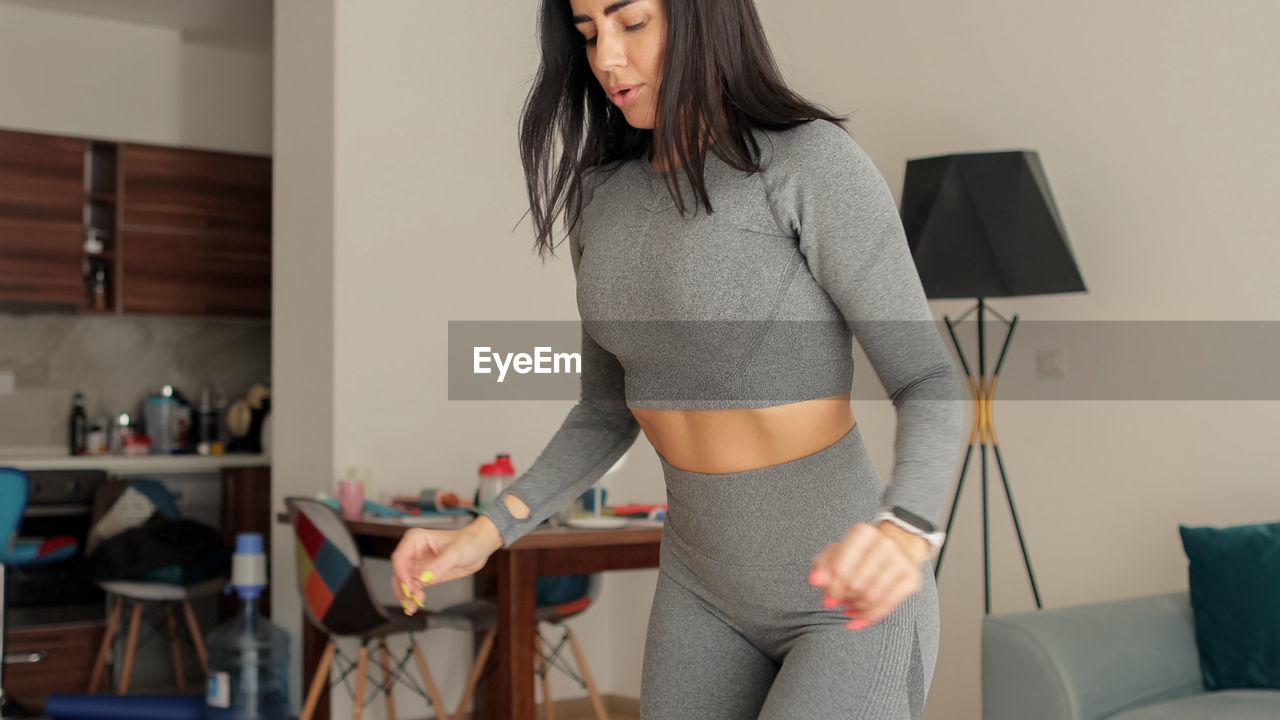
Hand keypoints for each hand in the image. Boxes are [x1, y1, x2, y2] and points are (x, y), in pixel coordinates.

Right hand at [390, 516, 502, 614]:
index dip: (402, 574)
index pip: (400, 558)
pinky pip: (412, 587)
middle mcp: (413, 551)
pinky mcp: (423, 575)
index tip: (411, 588)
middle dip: (403, 588)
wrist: (478, 548)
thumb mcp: (456, 553)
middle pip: (399, 572)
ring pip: (402, 582)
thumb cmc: (468, 542)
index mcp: (416, 539)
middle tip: (414, 600)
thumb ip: (439, 565)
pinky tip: (414, 605)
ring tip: (413, 607)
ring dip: (405, 595)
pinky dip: (411, 597)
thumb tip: (423, 578)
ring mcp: (417, 564)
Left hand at [808, 521, 927, 629]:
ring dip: (857, 608)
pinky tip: (861, 616)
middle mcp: (884, 543)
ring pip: (872, 597)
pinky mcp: (912, 578)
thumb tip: (815, 580)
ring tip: (852, 606)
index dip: (832, 589)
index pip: (840, 569)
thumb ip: (822, 565)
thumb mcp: (838, 552)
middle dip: (845, 598)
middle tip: (842, 600)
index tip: (829, 597)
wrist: (900, 543)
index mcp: (862, 532)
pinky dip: (871, 616)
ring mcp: (901, 560)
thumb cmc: (864, 550)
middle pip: (856, 585)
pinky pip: (888, 605)